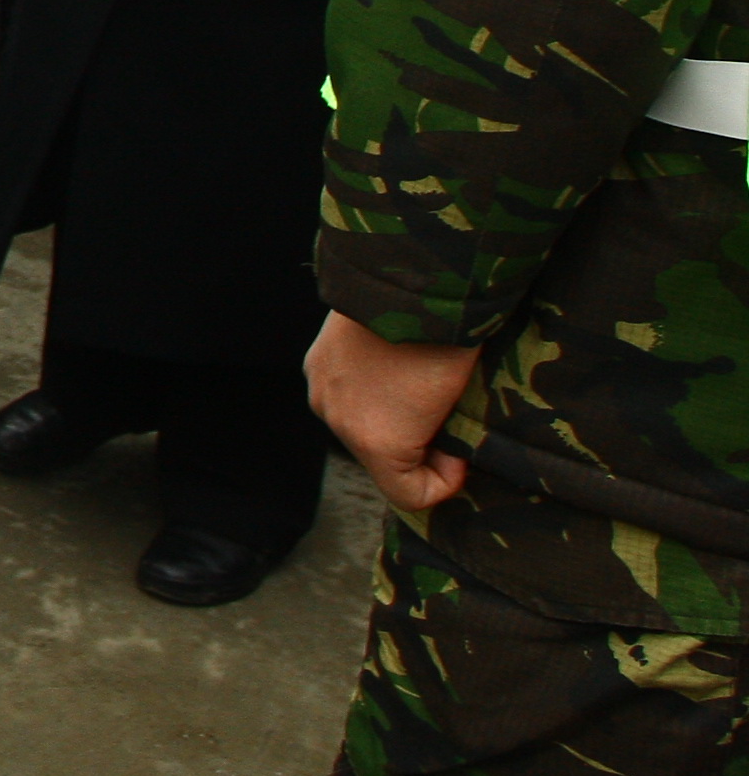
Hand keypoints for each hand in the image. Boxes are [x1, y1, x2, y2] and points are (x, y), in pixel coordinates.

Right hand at [305, 311, 479, 513]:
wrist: (410, 279)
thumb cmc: (449, 344)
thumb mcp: (458, 402)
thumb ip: (441, 438)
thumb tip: (440, 443)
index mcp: (378, 443)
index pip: (411, 496)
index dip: (444, 481)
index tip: (460, 451)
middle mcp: (339, 424)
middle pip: (382, 460)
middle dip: (414, 447)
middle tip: (443, 416)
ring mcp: (322, 390)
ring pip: (360, 426)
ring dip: (387, 419)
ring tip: (415, 385)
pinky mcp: (315, 363)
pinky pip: (343, 396)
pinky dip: (366, 392)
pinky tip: (389, 365)